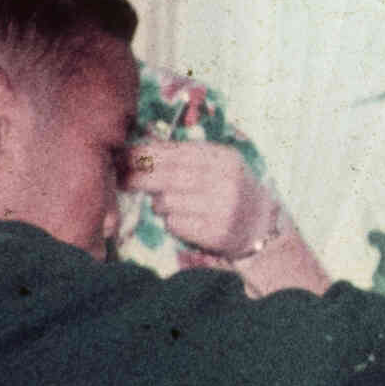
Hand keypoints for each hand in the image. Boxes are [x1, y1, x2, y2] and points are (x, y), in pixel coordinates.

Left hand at [129, 141, 274, 256]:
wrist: (260, 225)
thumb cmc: (229, 189)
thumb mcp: (216, 165)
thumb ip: (185, 157)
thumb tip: (139, 152)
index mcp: (224, 158)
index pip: (177, 152)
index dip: (147, 154)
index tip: (125, 156)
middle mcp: (226, 181)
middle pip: (170, 176)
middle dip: (141, 177)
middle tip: (124, 180)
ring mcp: (223, 208)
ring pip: (169, 201)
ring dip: (159, 203)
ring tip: (165, 205)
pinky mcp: (217, 233)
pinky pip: (177, 224)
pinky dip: (172, 222)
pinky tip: (182, 220)